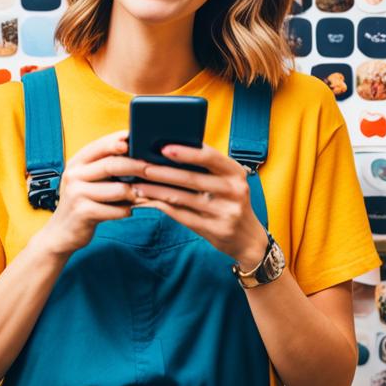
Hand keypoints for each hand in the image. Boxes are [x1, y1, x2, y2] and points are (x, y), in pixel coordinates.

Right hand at [30, 129, 150, 258]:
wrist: (61, 233)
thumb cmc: (83, 202)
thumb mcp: (87, 181)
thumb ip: (104, 167)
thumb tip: (137, 154)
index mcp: (76, 163)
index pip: (100, 145)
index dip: (120, 141)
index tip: (140, 139)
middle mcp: (73, 175)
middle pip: (112, 164)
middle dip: (137, 165)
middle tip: (155, 168)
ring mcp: (76, 194)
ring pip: (118, 189)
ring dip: (134, 193)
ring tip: (140, 196)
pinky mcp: (83, 213)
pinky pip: (116, 210)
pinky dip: (126, 211)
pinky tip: (127, 211)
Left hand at [128, 143, 269, 269]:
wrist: (248, 238)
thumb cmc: (231, 202)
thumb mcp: (229, 182)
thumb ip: (208, 169)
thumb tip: (170, 153)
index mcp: (236, 173)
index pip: (210, 157)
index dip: (186, 152)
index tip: (163, 147)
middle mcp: (233, 191)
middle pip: (192, 178)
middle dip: (163, 172)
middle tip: (141, 167)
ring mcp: (224, 212)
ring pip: (182, 198)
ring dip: (156, 190)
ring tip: (138, 184)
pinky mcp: (213, 229)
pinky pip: (181, 215)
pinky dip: (162, 207)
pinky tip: (148, 201)